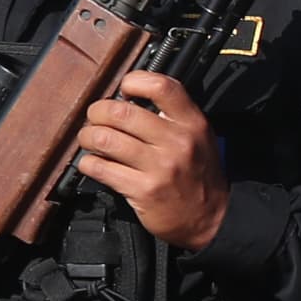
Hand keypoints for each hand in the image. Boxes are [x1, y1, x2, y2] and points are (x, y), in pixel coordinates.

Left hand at [72, 67, 228, 247]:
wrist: (212, 219)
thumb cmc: (199, 175)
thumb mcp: (199, 137)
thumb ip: (172, 116)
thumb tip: (128, 99)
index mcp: (192, 123)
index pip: (161, 87)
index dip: (134, 81)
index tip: (124, 90)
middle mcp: (177, 142)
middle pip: (121, 112)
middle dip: (97, 112)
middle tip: (96, 119)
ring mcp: (160, 167)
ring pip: (104, 138)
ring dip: (88, 137)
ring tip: (91, 140)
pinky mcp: (143, 190)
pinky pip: (100, 168)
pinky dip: (89, 163)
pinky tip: (94, 164)